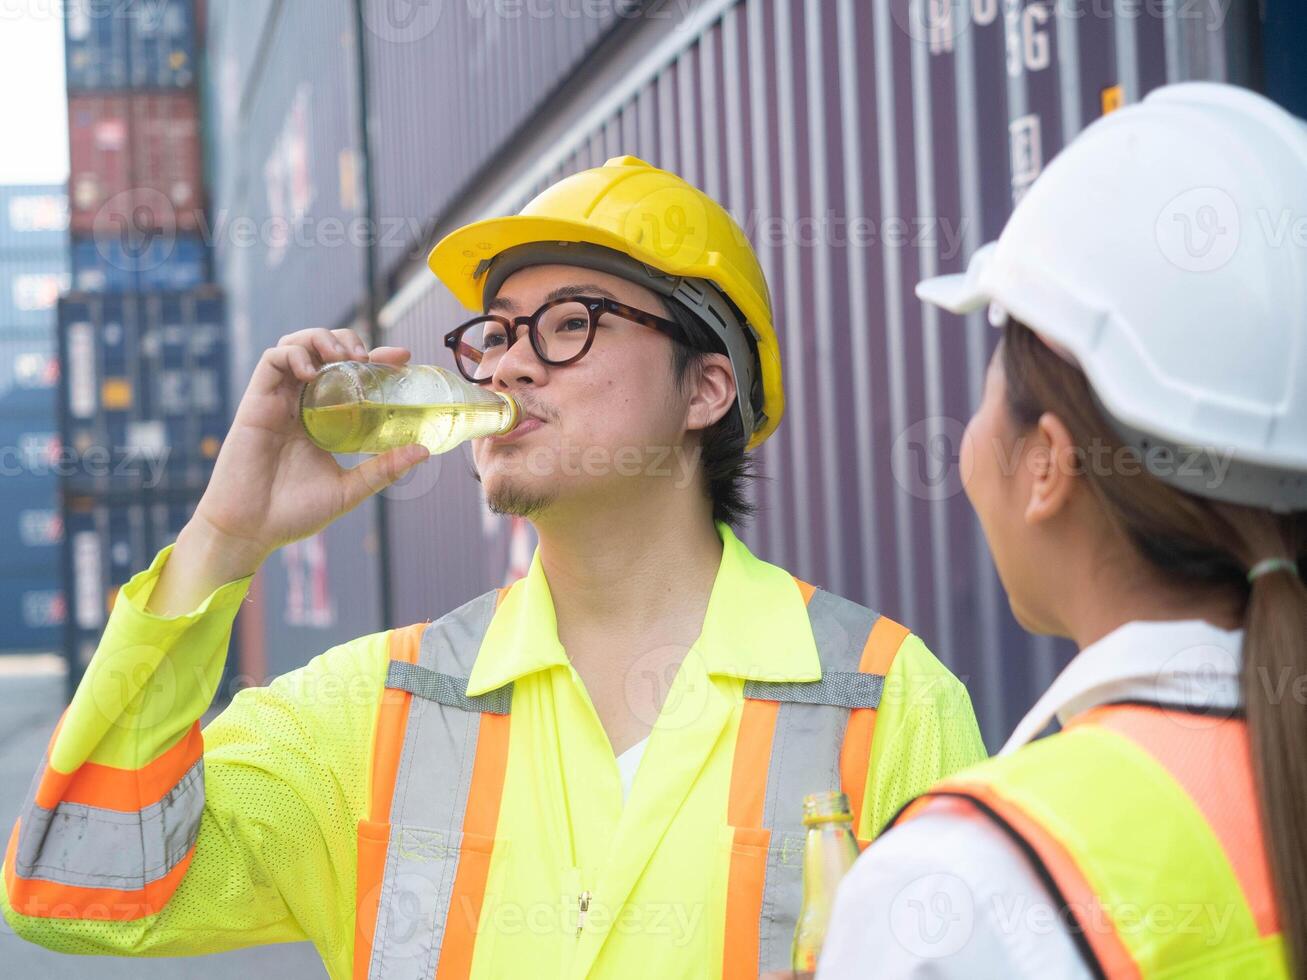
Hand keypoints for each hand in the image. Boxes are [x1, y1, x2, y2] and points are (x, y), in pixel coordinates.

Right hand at [145, 329, 428, 615]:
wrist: (250, 530)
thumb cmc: (293, 514)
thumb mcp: (348, 489)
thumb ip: (382, 470)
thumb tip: (423, 451)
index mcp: (322, 420)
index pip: (350, 376)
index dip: (376, 358)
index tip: (402, 356)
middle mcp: (300, 404)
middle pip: (322, 351)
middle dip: (346, 340)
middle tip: (367, 357)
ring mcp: (277, 401)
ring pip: (296, 345)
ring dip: (321, 339)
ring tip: (343, 356)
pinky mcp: (255, 402)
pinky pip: (272, 361)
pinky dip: (294, 354)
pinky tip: (312, 372)